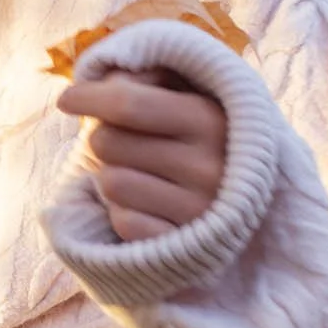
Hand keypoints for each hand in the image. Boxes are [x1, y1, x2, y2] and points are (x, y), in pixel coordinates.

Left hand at [56, 66, 228, 242]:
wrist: (261, 214)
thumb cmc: (207, 140)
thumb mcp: (194, 97)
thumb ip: (151, 79)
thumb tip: (99, 77)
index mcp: (211, 120)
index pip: (128, 103)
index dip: (88, 97)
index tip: (66, 100)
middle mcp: (209, 167)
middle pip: (107, 142)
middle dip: (103, 138)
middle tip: (123, 143)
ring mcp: (199, 212)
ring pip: (110, 184)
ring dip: (112, 177)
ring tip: (139, 174)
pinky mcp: (187, 250)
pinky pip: (124, 223)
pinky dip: (124, 213)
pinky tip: (148, 206)